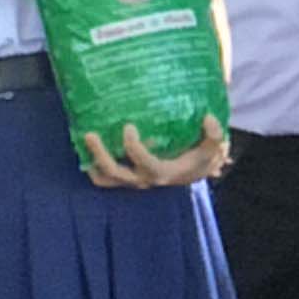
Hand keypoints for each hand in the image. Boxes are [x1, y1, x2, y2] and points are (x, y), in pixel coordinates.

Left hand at [78, 114, 229, 190]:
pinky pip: (106, 178)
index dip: (133, 147)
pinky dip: (94, 167)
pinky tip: (88, 149)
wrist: (198, 170)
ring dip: (92, 162)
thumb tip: (208, 118)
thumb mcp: (214, 147)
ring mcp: (134, 180)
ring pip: (106, 178)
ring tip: (84, 141)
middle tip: (90, 134)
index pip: (144, 163)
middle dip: (100, 155)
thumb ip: (214, 134)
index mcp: (163, 172)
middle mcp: (144, 179)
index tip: (128, 127)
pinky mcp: (128, 176)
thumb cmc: (203, 156)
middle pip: (116, 173)